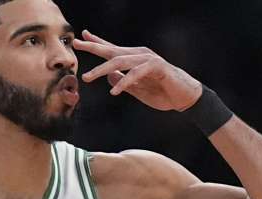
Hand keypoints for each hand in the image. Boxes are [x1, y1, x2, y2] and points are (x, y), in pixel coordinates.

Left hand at [73, 30, 202, 110]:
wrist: (184, 97)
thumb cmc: (162, 93)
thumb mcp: (137, 89)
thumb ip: (123, 82)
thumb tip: (109, 77)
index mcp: (134, 59)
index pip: (112, 49)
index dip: (97, 43)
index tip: (81, 38)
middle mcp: (140, 55)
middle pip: (112, 50)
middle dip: (94, 47)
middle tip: (77, 45)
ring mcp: (148, 59)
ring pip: (120, 61)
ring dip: (102, 69)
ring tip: (88, 78)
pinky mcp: (157, 67)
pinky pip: (136, 73)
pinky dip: (124, 82)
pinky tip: (114, 91)